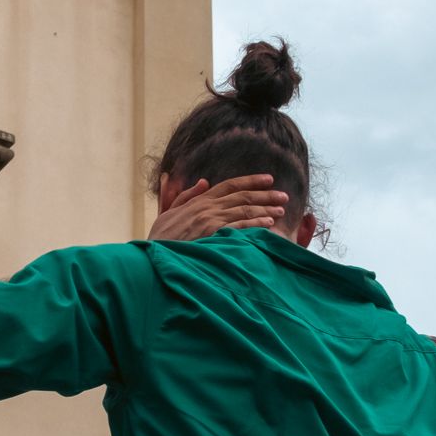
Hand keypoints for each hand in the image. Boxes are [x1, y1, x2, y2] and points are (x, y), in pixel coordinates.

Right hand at [149, 174, 291, 240]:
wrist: (152, 256)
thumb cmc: (159, 239)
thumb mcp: (168, 213)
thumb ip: (185, 196)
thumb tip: (203, 182)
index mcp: (199, 200)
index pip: (230, 185)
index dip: (251, 181)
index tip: (269, 180)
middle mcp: (207, 206)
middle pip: (242, 196)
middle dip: (266, 195)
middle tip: (283, 197)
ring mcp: (210, 220)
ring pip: (244, 210)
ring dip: (265, 209)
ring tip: (281, 210)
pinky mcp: (212, 234)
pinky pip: (239, 226)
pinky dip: (255, 223)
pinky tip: (268, 223)